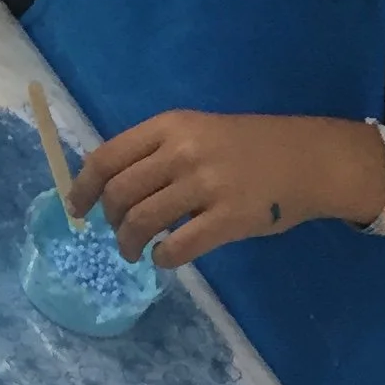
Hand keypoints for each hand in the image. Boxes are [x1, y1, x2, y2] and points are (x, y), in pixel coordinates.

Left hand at [66, 112, 384, 269]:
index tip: (76, 208)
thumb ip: (155, 152)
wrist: (308, 159)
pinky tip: (165, 258)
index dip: (83, 187)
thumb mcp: (195, 132)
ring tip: (135, 252)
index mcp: (169, 126)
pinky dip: (163, 258)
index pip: (106, 158)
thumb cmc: (245, 147)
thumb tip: (107, 186)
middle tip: (118, 233)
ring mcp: (207, 185)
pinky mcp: (230, 218)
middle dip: (110, 220)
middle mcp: (182, 152)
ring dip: (129, 243)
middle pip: (119, 193)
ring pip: (142, 221)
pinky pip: (179, 247)